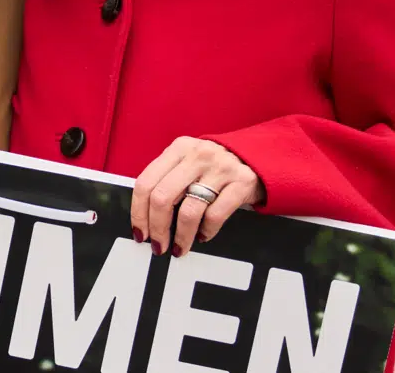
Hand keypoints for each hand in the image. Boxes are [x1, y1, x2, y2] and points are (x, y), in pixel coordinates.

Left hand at [131, 137, 262, 257]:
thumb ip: (167, 180)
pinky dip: (206, 231)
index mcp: (178, 148)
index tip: (140, 232)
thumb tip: (144, 217)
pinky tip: (203, 235)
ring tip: (180, 247)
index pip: (146, 182)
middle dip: (157, 228)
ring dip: (181, 237)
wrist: (256, 157)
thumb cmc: (214, 166)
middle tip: (159, 245)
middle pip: (162, 197)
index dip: (138, 213)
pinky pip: (215, 216)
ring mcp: (220, 168)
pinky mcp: (241, 182)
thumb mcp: (188, 163)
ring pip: (188, 211)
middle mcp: (197, 155)